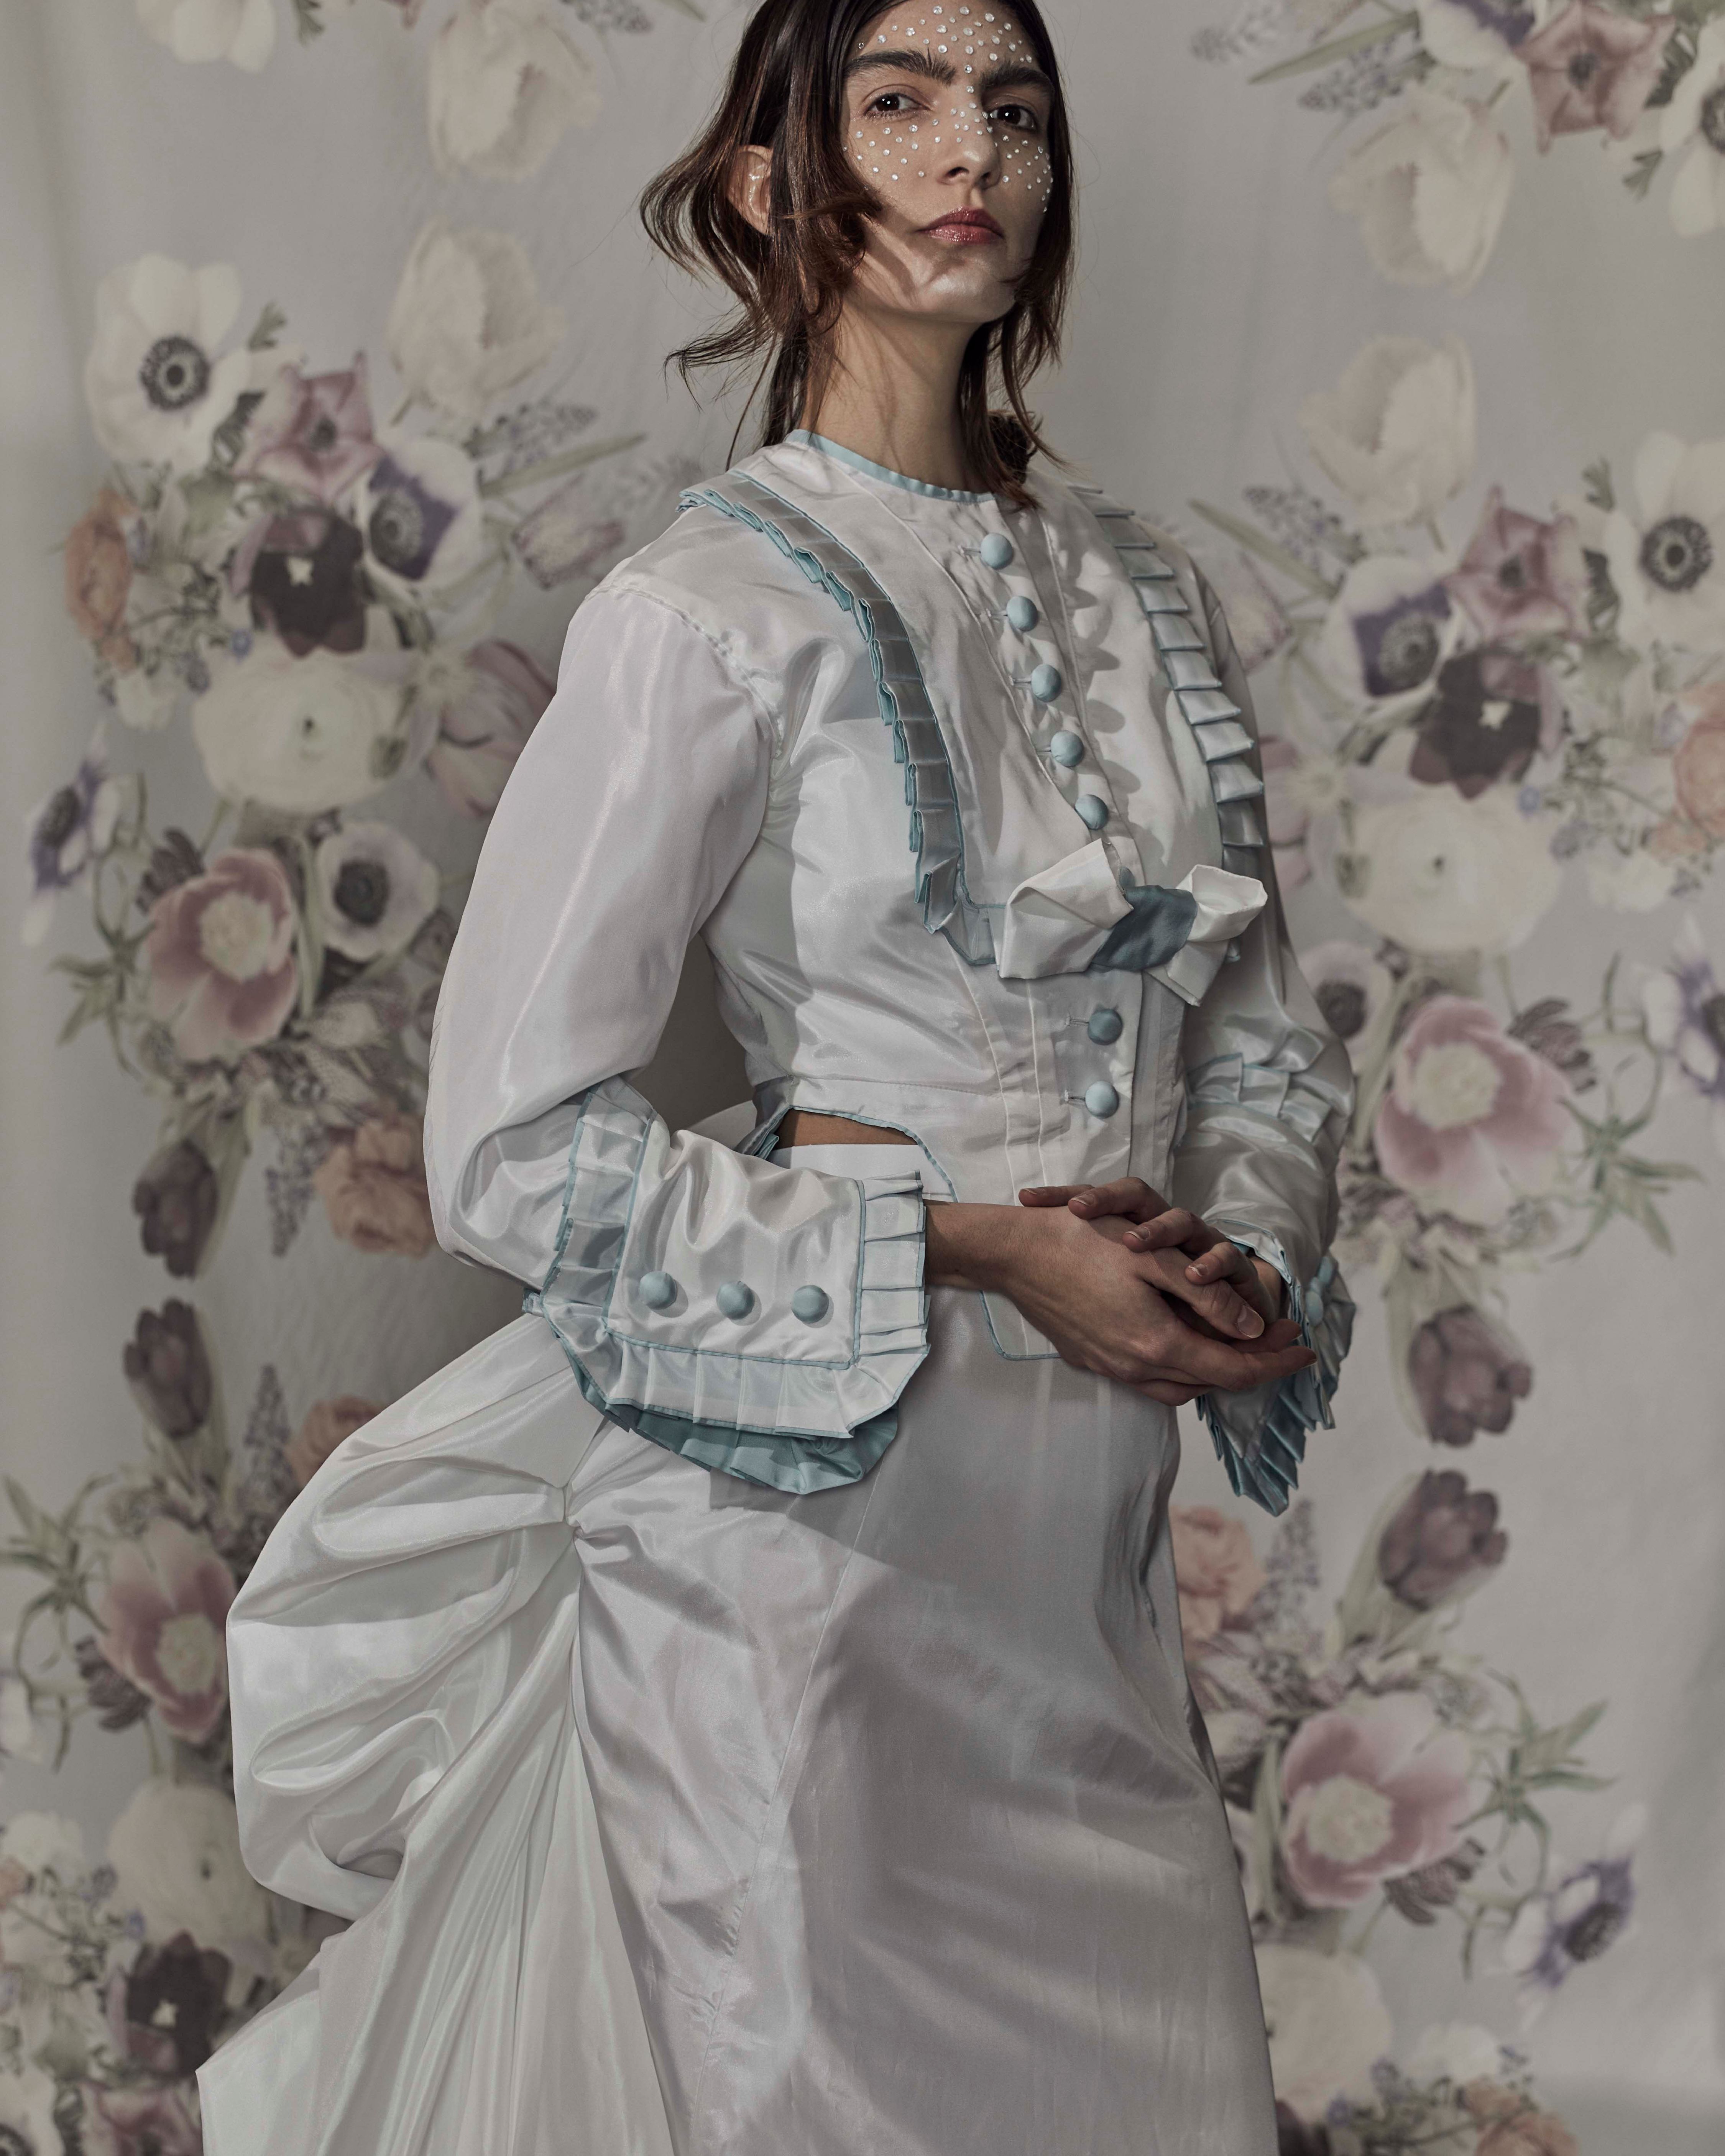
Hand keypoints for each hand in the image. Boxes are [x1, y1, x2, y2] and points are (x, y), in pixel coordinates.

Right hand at [924, 1201, 1313, 1405]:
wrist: (1013, 1253)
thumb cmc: (1082, 1243)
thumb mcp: (1155, 1259)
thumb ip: (1208, 1297)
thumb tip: (1252, 1329)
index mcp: (1157, 1344)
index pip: (1234, 1369)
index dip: (1276, 1362)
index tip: (1307, 1347)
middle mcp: (1134, 1367)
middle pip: (1209, 1385)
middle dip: (1251, 1367)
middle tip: (1279, 1339)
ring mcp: (1109, 1367)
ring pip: (1178, 1387)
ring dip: (1214, 1371)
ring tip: (1239, 1343)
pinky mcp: (1091, 1359)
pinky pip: (1149, 1378)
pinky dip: (1179, 1366)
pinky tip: (1185, 1339)